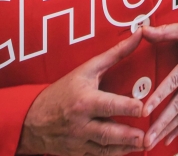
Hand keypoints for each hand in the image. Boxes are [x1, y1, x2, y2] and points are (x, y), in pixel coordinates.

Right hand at [17, 31, 144, 155]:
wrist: (30, 119)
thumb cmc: (62, 91)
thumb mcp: (86, 70)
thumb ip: (116, 54)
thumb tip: (139, 34)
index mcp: (84, 101)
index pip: (108, 105)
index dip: (126, 107)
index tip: (142, 108)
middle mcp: (81, 124)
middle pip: (107, 132)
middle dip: (128, 137)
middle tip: (147, 138)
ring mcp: (79, 141)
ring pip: (104, 149)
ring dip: (125, 149)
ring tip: (144, 146)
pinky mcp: (78, 154)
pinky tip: (128, 152)